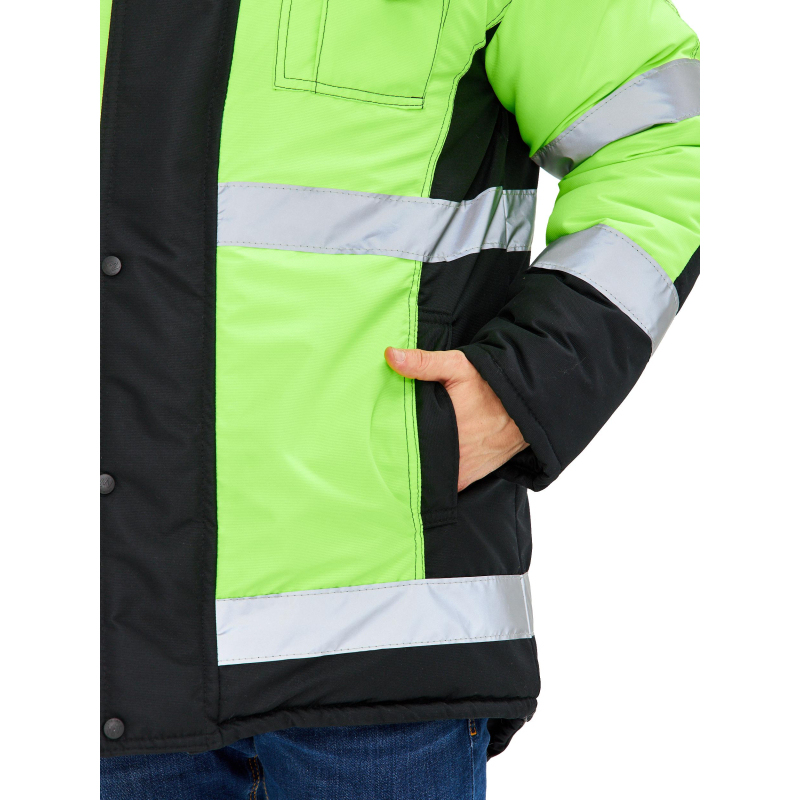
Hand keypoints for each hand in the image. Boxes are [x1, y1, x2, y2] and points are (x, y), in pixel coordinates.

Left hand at [385, 347, 528, 491]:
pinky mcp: (472, 476)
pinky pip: (447, 485)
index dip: (388, 443)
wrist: (529, 405)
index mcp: (443, 427)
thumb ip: (423, 363)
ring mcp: (462, 468)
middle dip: (400, 458)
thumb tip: (390, 355)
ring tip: (400, 462)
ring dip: (419, 470)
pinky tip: (426, 470)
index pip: (404, 444)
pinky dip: (437, 480)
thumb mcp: (458, 366)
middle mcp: (452, 453)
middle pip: (414, 462)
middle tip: (384, 450)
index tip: (375, 439)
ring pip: (430, 476)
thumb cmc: (492, 384)